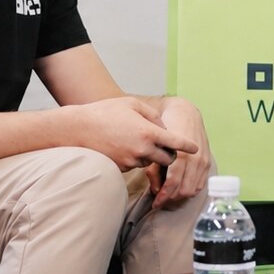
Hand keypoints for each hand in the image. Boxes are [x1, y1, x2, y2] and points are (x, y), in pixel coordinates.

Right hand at [78, 97, 198, 171]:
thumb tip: (164, 126)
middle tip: (164, 145)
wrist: (78, 129)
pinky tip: (125, 147)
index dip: (188, 146)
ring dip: (150, 156)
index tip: (195, 148)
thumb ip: (152, 115)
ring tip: (137, 142)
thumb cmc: (105, 113)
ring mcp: (131, 161)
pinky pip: (136, 166)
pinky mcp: (121, 169)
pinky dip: (136, 159)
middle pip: (167, 159)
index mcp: (148, 132)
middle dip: (169, 153)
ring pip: (151, 163)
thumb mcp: (132, 104)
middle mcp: (142, 150)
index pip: (176, 142)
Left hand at [143, 97, 213, 209]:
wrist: (185, 112)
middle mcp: (195, 159)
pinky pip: (201, 184)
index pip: (173, 183)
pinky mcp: (208, 162)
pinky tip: (181, 188)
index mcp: (181, 154)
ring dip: (181, 196)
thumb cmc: (168, 127)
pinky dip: (191, 190)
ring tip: (170, 195)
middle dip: (171, 198)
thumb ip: (155, 169)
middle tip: (160, 199)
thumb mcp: (156, 146)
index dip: (163, 196)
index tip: (155, 203)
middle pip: (183, 190)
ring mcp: (203, 161)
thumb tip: (156, 190)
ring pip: (193, 189)